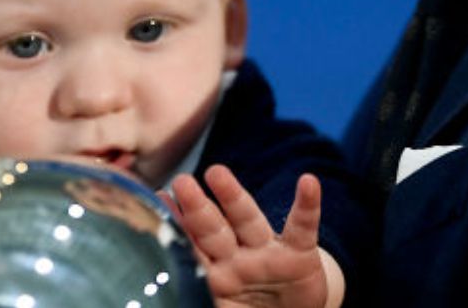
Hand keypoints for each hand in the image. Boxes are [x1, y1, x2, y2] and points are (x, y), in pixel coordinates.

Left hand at [169, 167, 343, 307]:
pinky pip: (302, 227)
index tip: (159, 198)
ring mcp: (268, 253)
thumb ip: (200, 294)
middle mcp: (238, 257)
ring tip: (216, 172)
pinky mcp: (300, 255)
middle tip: (180, 181)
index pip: (192, 245)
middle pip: (213, 229)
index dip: (177, 223)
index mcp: (216, 271)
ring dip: (233, 196)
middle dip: (196, 206)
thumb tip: (167, 294)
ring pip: (247, 220)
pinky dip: (307, 205)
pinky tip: (308, 182)